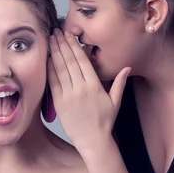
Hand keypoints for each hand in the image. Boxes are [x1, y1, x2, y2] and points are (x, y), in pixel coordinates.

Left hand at [48, 29, 130, 155]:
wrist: (93, 141)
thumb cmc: (105, 122)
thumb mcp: (116, 101)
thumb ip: (120, 83)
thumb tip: (127, 67)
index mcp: (94, 85)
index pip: (82, 60)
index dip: (74, 45)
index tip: (68, 34)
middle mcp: (80, 88)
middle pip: (69, 61)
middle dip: (61, 44)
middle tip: (55, 31)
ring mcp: (68, 96)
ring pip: (59, 69)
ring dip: (54, 53)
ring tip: (49, 40)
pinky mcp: (59, 103)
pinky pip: (52, 83)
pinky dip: (49, 69)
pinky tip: (46, 59)